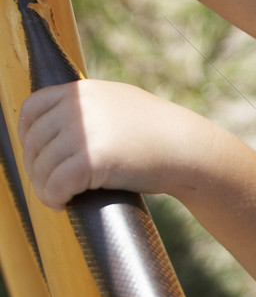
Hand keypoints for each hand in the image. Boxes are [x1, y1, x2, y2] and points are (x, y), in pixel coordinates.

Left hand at [18, 79, 196, 210]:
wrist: (188, 148)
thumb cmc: (159, 133)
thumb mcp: (120, 104)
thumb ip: (91, 108)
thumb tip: (63, 125)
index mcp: (82, 91)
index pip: (32, 109)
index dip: (26, 136)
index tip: (36, 155)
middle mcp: (79, 108)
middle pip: (35, 142)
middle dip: (36, 168)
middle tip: (49, 185)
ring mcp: (84, 133)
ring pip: (43, 166)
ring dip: (44, 187)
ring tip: (56, 198)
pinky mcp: (93, 160)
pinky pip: (56, 183)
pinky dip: (53, 197)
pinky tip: (61, 204)